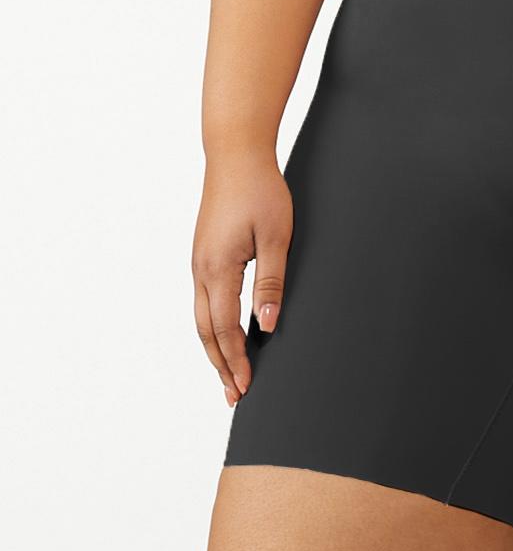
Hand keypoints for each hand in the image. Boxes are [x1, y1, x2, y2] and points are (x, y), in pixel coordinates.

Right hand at [192, 150, 292, 407]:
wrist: (235, 154)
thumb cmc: (260, 191)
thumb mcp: (276, 236)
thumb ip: (270, 282)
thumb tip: (267, 325)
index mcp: (217, 269)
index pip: (225, 329)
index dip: (236, 361)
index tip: (246, 388)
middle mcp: (201, 269)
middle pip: (206, 331)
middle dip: (220, 366)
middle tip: (234, 396)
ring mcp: (198, 261)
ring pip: (201, 318)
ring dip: (214, 349)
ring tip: (228, 374)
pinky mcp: (203, 253)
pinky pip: (204, 300)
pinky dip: (212, 325)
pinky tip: (223, 334)